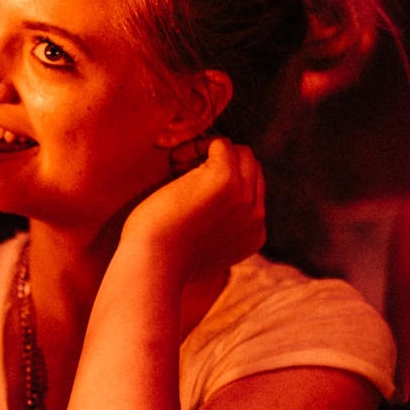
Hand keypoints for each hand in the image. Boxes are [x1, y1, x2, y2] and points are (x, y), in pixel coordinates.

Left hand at [122, 136, 265, 280]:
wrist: (153, 265)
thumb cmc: (161, 257)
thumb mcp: (198, 249)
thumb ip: (214, 229)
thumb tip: (206, 203)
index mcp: (254, 234)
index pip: (252, 191)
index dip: (224, 183)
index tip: (191, 192)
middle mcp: (256, 216)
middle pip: (251, 168)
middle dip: (221, 164)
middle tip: (183, 175)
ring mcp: (244, 196)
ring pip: (240, 153)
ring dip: (209, 154)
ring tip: (178, 169)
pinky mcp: (226, 178)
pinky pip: (222, 144)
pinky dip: (196, 146)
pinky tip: (175, 163)